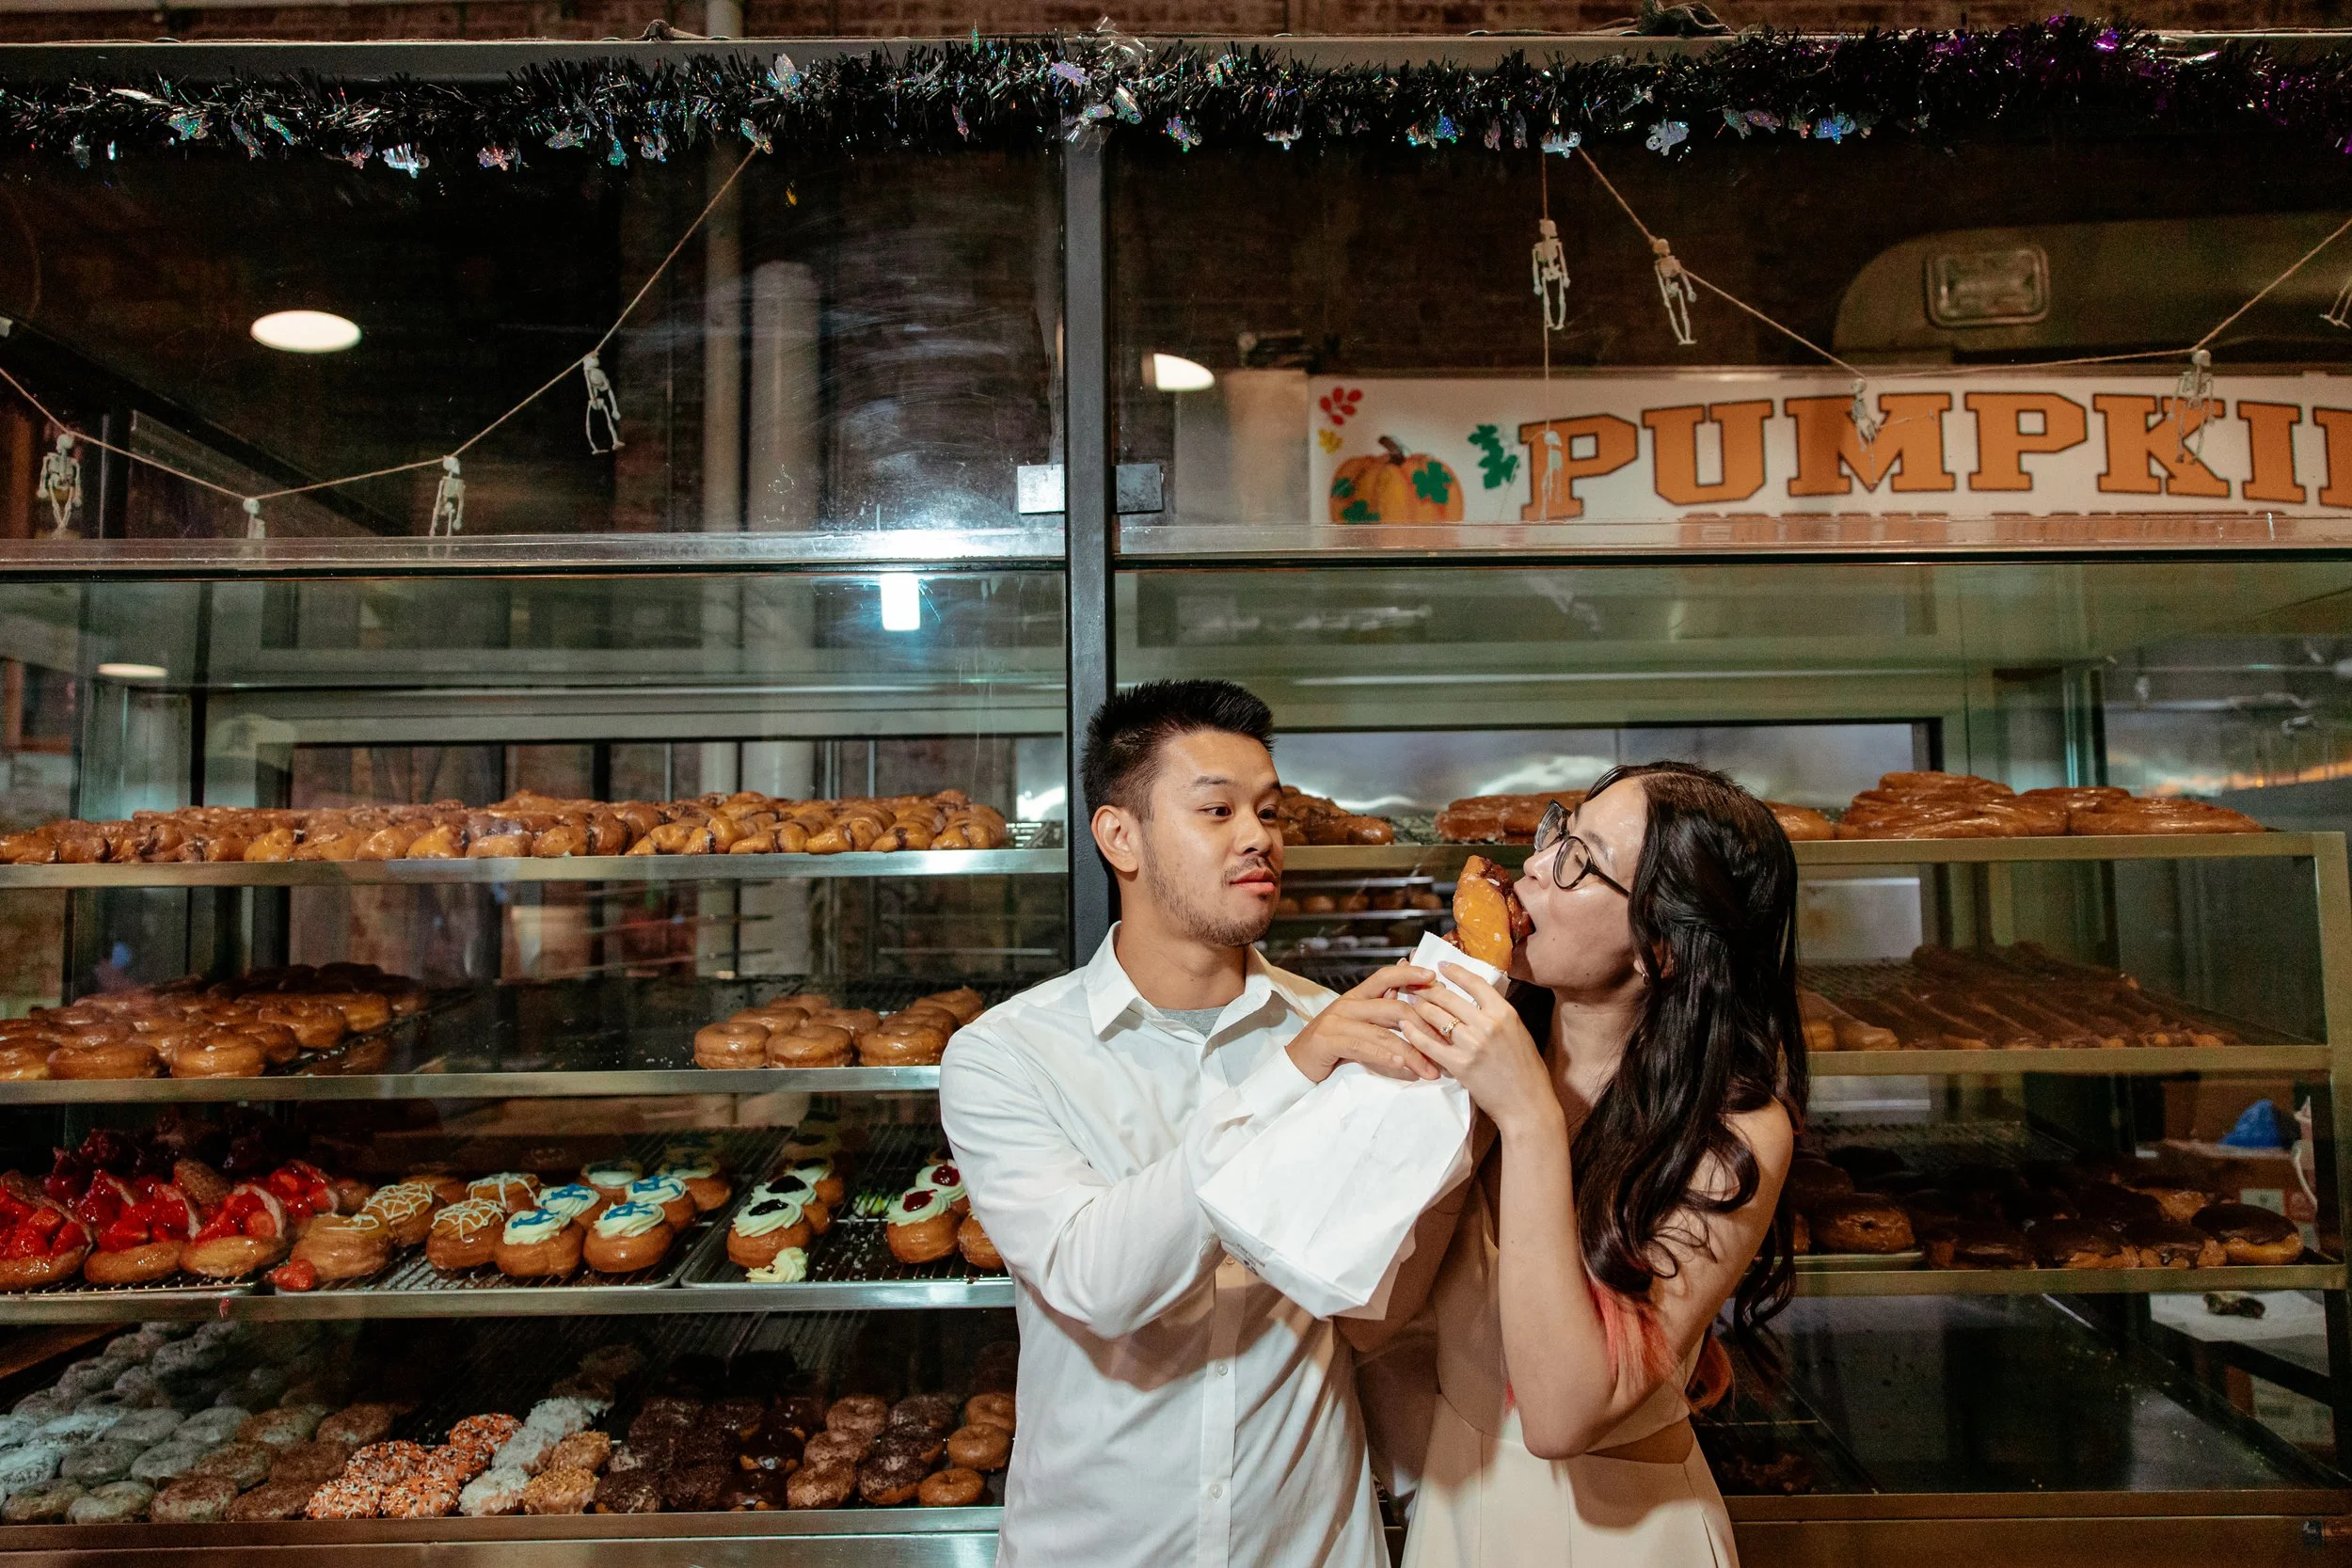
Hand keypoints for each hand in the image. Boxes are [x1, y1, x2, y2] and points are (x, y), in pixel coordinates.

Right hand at [1286, 964, 1446, 1083]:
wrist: (1296, 1064)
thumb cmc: (1331, 1046)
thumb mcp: (1357, 1025)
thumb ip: (1379, 1012)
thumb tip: (1407, 998)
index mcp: (1356, 997)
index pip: (1385, 976)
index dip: (1409, 973)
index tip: (1434, 976)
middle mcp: (1348, 1004)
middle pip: (1393, 1007)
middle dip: (1424, 1027)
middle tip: (1446, 1045)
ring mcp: (1337, 1021)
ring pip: (1383, 1032)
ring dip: (1411, 1053)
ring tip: (1430, 1070)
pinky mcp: (1329, 1040)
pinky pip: (1363, 1047)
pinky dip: (1385, 1056)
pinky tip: (1402, 1065)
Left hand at [1409, 965, 1560, 1139]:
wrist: (1527, 1104)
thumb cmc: (1526, 1070)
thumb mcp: (1518, 1032)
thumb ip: (1497, 1015)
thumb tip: (1476, 1000)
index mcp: (1505, 1013)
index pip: (1474, 983)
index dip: (1455, 972)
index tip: (1442, 967)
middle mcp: (1487, 1024)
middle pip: (1448, 998)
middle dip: (1428, 988)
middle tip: (1414, 984)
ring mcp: (1471, 1045)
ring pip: (1435, 1017)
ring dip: (1419, 1006)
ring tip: (1409, 1001)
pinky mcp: (1459, 1065)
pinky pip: (1428, 1044)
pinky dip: (1414, 1033)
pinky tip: (1405, 1025)